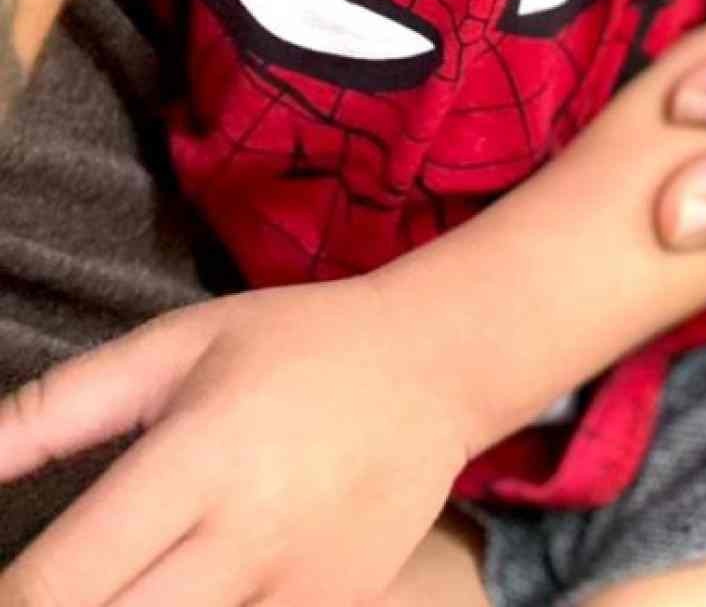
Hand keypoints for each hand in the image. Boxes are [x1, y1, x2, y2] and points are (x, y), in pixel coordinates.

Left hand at [0, 280, 464, 606]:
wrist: (440, 363)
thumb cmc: (298, 346)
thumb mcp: (176, 347)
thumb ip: (54, 410)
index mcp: (198, 458)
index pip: (60, 582)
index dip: (8, 602)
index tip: (9, 587)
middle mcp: (251, 534)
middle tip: (60, 591)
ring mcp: (302, 587)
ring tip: (133, 585)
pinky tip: (191, 591)